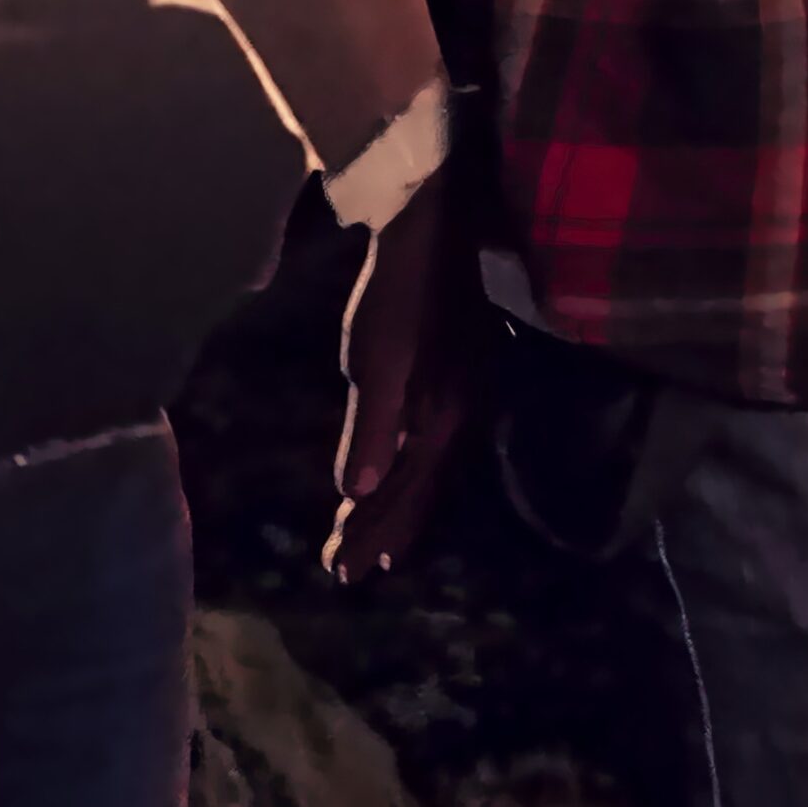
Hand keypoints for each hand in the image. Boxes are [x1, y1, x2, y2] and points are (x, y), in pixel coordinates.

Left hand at [327, 188, 491, 580]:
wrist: (438, 233)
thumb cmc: (398, 293)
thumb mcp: (374, 358)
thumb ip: (371, 427)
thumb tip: (356, 492)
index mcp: (442, 417)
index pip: (402, 493)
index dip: (371, 533)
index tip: (341, 571)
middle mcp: (461, 417)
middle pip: (421, 492)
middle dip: (384, 533)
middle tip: (348, 573)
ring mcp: (466, 400)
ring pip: (432, 475)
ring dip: (402, 513)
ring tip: (377, 546)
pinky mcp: (461, 384)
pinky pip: (438, 452)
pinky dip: (417, 480)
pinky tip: (406, 481)